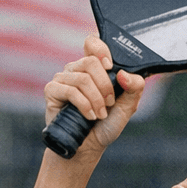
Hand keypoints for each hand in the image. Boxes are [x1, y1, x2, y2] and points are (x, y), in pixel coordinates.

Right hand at [43, 36, 143, 159]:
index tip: (110, 66)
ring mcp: (62, 78)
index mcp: (94, 68)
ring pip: (83, 78)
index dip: (101, 49)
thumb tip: (123, 74)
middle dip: (105, 86)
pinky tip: (89, 116)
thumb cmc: (106, 123)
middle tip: (109, 103)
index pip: (92, 42)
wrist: (89, 145)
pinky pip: (71, 91)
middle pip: (91, 62)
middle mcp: (77, 69)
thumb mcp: (128, 106)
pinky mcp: (52, 90)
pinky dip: (84, 105)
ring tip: (100, 114)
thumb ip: (134, 88)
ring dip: (96, 100)